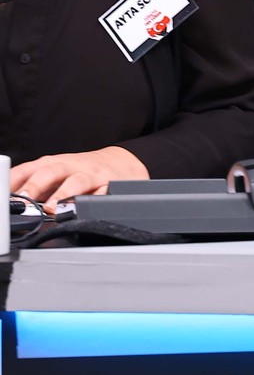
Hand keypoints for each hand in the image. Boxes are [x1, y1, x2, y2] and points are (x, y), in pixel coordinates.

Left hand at [13, 145, 149, 209]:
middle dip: (35, 186)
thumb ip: (33, 188)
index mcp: (52, 164)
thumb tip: (9, 206)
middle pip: (50, 171)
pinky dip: (92, 201)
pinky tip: (84, 210)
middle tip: (23, 200)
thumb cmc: (80, 172)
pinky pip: (101, 193)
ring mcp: (90, 175)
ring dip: (63, 194)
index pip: (27, 169)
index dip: (13, 181)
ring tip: (53, 209)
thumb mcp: (55, 175)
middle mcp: (70, 166)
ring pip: (77, 181)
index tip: (4, 196)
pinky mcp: (108, 186)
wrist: (120, 163)